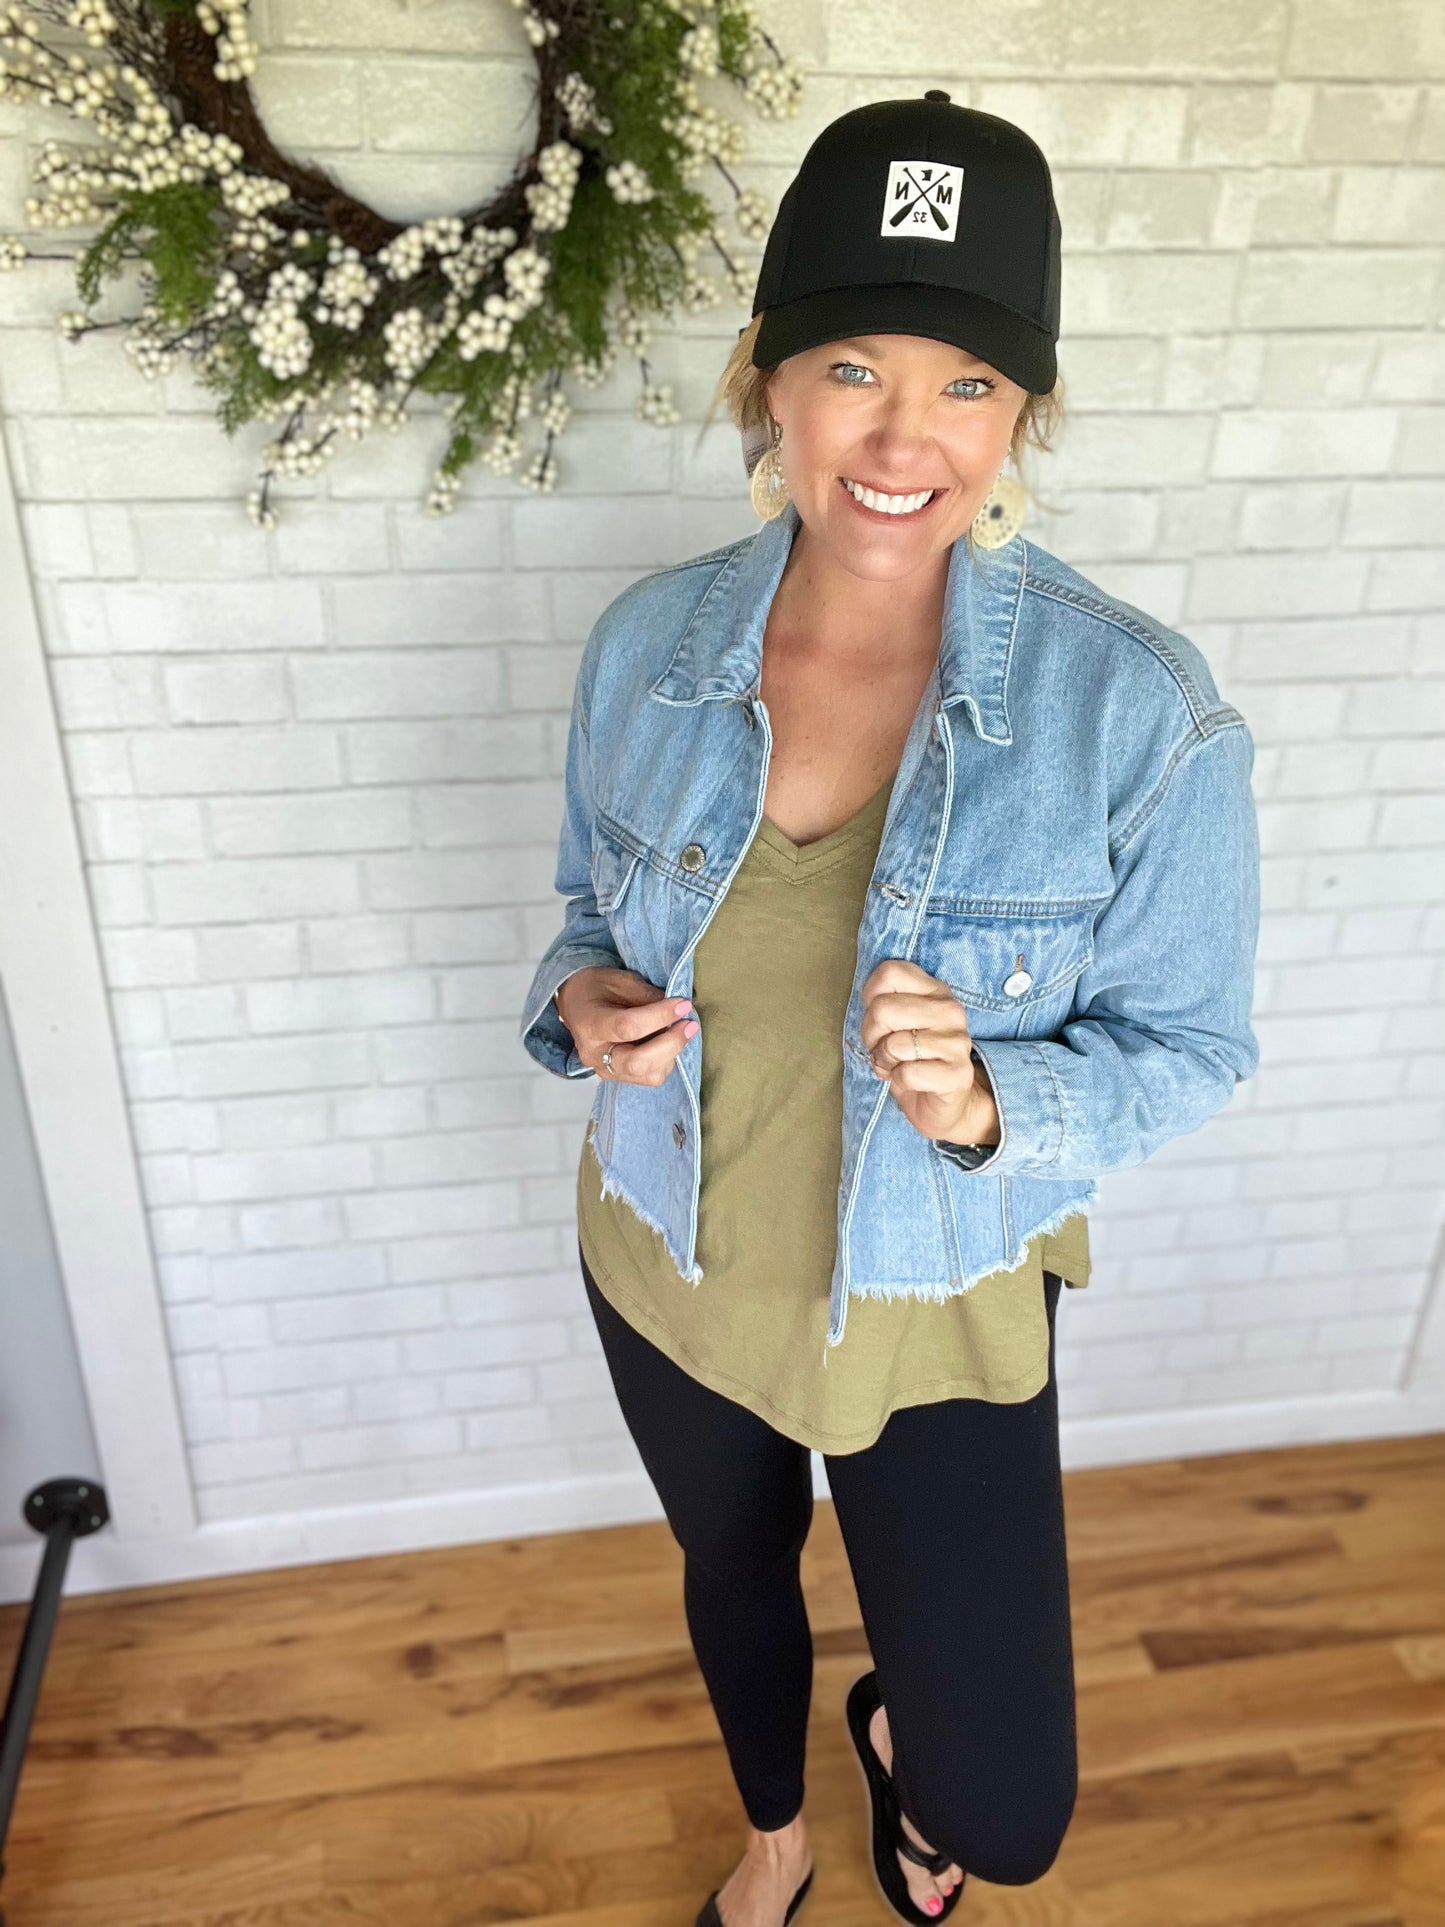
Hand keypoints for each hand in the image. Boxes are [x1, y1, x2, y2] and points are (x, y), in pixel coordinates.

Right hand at [554, 966, 698, 1085]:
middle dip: (671, 1044)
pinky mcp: (619, 1077)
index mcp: (590, 1025)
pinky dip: (667, 1061)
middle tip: (690, 1025)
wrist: (576, 1004)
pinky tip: (670, 1042)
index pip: (628, 1027)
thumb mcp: (619, 980)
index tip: (683, 1005)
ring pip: (648, 1075)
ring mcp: (606, 1071)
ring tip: (681, 1030)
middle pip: (637, 1063)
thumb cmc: (596, 988)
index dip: (660, 1017)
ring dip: (672, 1054)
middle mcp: (595, 1055)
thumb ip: (647, 996)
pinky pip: (650, 1078)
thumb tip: (678, 1009)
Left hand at [859, 958, 999, 1146]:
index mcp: (935, 990)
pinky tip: (910, 1081)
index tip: (879, 1019)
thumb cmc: (912, 1058)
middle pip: (883, 1008)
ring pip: (894, 1044)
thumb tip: (871, 1002)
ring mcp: (957, 1041)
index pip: (890, 972)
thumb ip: (884, 1002)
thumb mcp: (895, 1022)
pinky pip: (907, 1073)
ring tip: (897, 1065)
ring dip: (885, 1061)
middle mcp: (950, 1010)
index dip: (871, 998)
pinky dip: (899, 1080)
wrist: (947, 1102)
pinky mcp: (958, 1073)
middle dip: (872, 1035)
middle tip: (884, 1049)